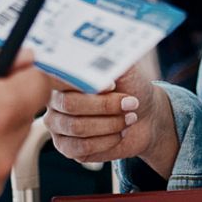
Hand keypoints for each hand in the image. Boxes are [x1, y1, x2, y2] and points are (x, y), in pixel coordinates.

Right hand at [42, 66, 176, 174]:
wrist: (145, 116)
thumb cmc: (132, 88)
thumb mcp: (125, 68)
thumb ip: (110, 59)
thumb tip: (99, 54)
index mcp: (63, 76)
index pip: (58, 78)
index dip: (84, 82)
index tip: (111, 84)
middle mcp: (55, 101)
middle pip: (69, 104)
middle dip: (105, 106)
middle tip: (130, 103)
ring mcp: (58, 126)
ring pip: (77, 127)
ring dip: (110, 124)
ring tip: (129, 118)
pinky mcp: (68, 147)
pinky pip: (82, 147)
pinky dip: (107, 140)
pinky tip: (119, 133)